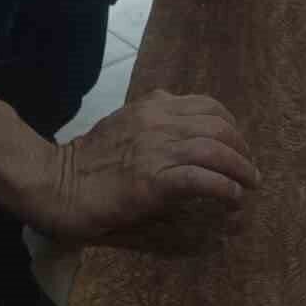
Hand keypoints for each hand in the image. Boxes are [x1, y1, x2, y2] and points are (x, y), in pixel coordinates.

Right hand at [37, 90, 259, 248]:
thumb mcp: (122, 123)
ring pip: (216, 150)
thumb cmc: (88, 161)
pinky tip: (232, 200)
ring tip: (248, 187)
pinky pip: (203, 180)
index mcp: (152, 105)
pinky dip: (225, 189)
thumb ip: (150, 116)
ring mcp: (157, 149)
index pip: (207, 105)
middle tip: (249, 172)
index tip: (238, 146)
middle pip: (219, 126)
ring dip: (240, 170)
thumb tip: (174, 108)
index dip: (231, 126)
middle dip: (242, 149)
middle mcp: (159, 120)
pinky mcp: (154, 180)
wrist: (56, 183)